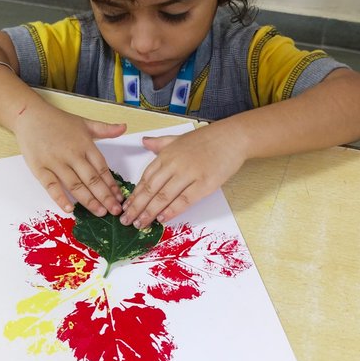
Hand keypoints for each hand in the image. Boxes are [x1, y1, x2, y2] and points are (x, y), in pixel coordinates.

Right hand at [11, 103, 126, 216]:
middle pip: (91, 179)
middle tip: (115, 211)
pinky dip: (60, 198)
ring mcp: (56, 162)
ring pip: (75, 185)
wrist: (30, 116)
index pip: (102, 168)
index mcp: (85, 144)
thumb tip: (124, 127)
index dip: (112, 184)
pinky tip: (70, 209)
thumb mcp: (84, 122)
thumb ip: (105, 129)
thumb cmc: (59, 120)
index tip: (120, 197)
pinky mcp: (39, 168)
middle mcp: (72, 154)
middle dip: (105, 197)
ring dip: (88, 200)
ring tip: (100, 212)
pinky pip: (51, 186)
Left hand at [122, 124, 246, 227]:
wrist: (233, 137)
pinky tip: (162, 219)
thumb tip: (144, 141)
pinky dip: (171, 211)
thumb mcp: (180, 137)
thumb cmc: (208, 138)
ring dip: (149, 212)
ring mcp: (189, 174)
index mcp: (167, 153)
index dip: (134, 195)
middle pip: (150, 189)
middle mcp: (175, 164)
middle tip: (126, 221)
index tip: (126, 207)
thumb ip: (161, 143)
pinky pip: (184, 200)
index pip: (145, 178)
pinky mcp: (204, 184)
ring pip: (163, 197)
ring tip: (139, 224)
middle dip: (136, 207)